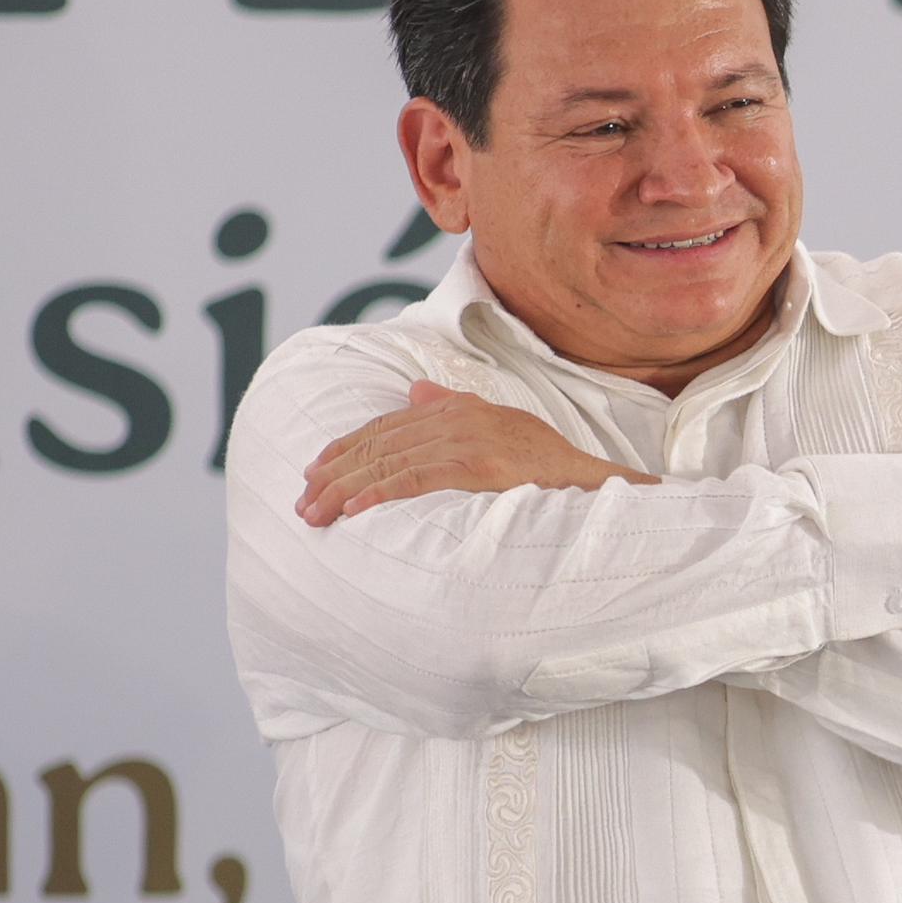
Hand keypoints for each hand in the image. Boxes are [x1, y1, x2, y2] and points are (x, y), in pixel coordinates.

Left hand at [296, 381, 649, 524]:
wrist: (598, 487)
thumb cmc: (554, 469)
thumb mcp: (502, 427)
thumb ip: (454, 405)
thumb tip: (412, 390)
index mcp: (460, 409)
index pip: (387, 427)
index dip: (346, 449)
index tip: (314, 473)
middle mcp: (459, 417)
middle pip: (379, 444)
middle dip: (334, 473)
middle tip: (303, 502)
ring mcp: (468, 440)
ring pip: (389, 462)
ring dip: (345, 488)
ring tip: (316, 512)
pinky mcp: (477, 466)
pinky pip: (416, 480)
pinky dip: (380, 494)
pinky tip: (353, 510)